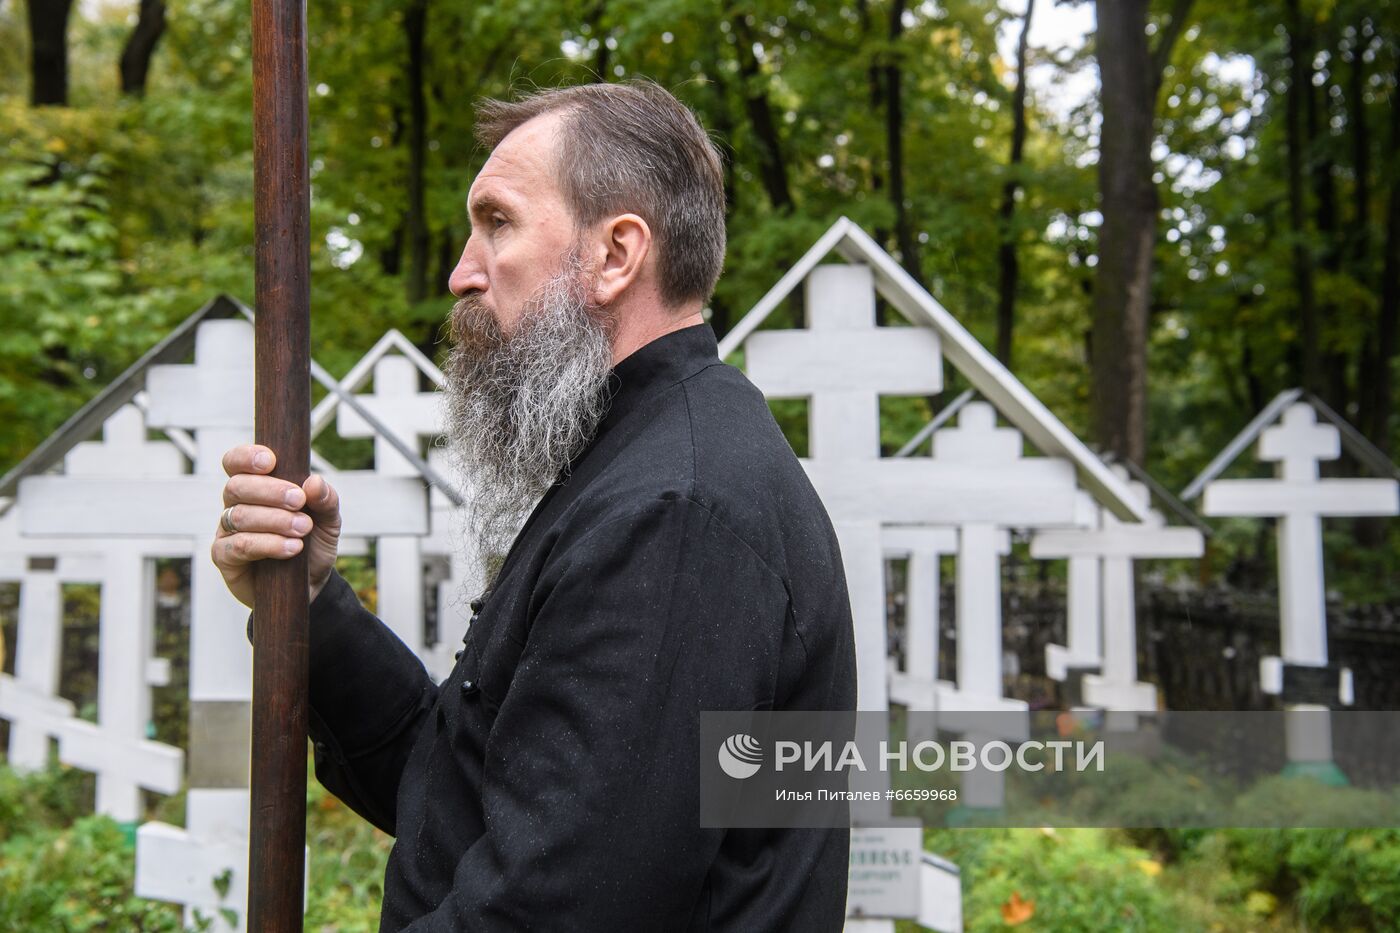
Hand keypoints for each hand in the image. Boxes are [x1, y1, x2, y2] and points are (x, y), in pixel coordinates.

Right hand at [211, 444, 341, 607]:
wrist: (310, 585)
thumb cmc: (313, 545)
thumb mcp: (328, 521)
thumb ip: (325, 500)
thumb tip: (314, 482)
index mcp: (256, 487)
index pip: (236, 462)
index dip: (246, 457)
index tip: (271, 461)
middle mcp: (236, 505)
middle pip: (237, 486)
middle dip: (271, 491)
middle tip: (300, 502)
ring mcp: (227, 531)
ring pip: (239, 516)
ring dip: (275, 520)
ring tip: (302, 530)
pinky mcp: (225, 558)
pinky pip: (238, 546)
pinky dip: (268, 545)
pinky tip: (291, 548)